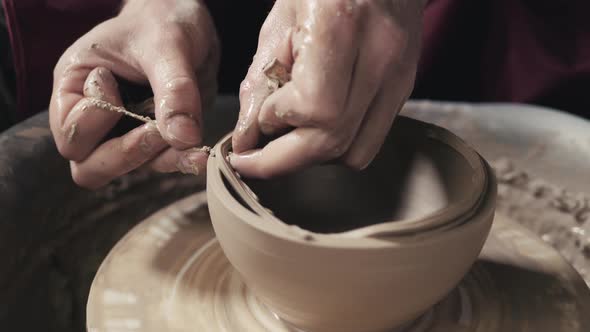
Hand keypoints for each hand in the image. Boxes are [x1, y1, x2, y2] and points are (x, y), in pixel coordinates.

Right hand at [49, 0, 218, 187]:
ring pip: (126, 171)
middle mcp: (93, 116)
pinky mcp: (153, 137)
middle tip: (158, 131)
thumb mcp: (168, 46)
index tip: (120, 88)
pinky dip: (179, 162)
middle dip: (125, 155)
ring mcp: (123, 130)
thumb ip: (174, 90)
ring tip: (189, 143)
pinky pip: (159, 163)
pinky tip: (200, 154)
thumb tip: (183, 138)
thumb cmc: (163, 20)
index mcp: (74, 85)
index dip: (96, 124)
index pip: (70, 136)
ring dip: (157, 160)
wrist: (188, 19)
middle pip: (89, 167)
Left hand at [231, 0, 424, 177]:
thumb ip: (259, 83)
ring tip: (291, 133)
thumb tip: (247, 138)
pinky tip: (319, 126)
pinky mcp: (404, 90)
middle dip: (283, 160)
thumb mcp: (279, 23)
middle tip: (254, 159)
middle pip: (333, 140)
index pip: (314, 107)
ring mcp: (398, 76)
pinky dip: (338, 147)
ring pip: (353, 153)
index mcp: (341, 24)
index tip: (258, 119)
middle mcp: (380, 54)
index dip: (278, 121)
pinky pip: (369, 144)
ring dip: (313, 155)